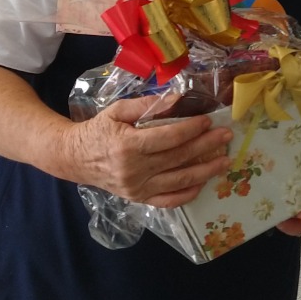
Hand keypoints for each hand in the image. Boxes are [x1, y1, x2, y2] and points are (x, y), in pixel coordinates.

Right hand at [65, 96, 232, 207]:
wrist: (74, 158)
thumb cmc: (98, 130)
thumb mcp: (118, 110)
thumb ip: (147, 105)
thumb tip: (178, 98)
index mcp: (128, 146)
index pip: (169, 138)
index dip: (192, 129)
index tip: (209, 121)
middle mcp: (134, 170)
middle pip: (178, 158)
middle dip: (206, 146)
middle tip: (226, 136)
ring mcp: (136, 188)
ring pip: (178, 181)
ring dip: (205, 171)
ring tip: (224, 161)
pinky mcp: (138, 199)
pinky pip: (167, 201)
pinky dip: (187, 194)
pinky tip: (202, 183)